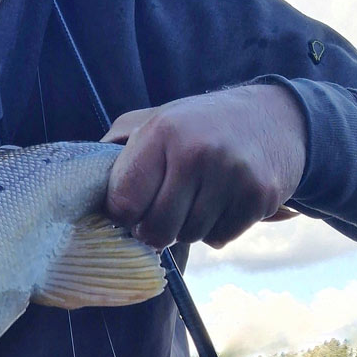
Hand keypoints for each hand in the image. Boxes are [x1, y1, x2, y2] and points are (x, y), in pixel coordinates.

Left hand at [101, 85, 305, 249]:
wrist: (277, 118)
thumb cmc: (201, 123)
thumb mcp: (153, 118)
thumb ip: (115, 148)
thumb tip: (80, 183)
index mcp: (162, 133)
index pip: (124, 203)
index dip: (122, 213)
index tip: (130, 207)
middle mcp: (197, 153)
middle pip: (156, 229)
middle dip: (153, 228)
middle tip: (161, 211)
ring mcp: (232, 176)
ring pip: (188, 237)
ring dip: (185, 228)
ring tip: (195, 199)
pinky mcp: (260, 196)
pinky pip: (220, 238)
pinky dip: (215, 230)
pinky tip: (221, 202)